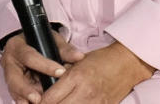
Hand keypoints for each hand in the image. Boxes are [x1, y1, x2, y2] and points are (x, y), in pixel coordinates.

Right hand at [1, 31, 85, 103]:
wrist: (30, 46)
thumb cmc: (39, 43)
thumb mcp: (52, 41)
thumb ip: (64, 50)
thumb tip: (78, 57)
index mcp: (16, 46)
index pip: (29, 56)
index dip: (45, 65)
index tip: (60, 72)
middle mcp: (9, 62)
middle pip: (14, 77)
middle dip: (25, 89)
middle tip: (38, 98)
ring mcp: (10, 76)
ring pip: (14, 90)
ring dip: (25, 98)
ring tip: (37, 103)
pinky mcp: (14, 87)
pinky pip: (18, 97)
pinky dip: (26, 102)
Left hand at [39, 41, 153, 103]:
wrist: (126, 64)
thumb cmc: (100, 60)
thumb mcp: (76, 63)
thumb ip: (60, 76)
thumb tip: (44, 87)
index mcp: (75, 77)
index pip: (50, 99)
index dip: (39, 103)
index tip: (34, 102)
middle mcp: (85, 92)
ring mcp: (96, 102)